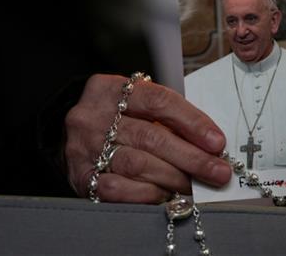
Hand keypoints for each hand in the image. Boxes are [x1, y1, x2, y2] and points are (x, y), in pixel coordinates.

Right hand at [65, 74, 232, 202]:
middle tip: (218, 172)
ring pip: (137, 165)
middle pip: (151, 137)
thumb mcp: (133, 103)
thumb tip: (209, 144)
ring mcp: (84, 147)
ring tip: (196, 187)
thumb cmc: (113, 118)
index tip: (217, 142)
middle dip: (191, 157)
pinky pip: (118, 190)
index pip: (159, 101)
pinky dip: (147, 194)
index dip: (192, 122)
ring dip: (173, 178)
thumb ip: (165, 116)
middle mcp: (93, 116)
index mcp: (111, 89)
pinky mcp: (81, 177)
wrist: (68, 135)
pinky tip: (165, 196)